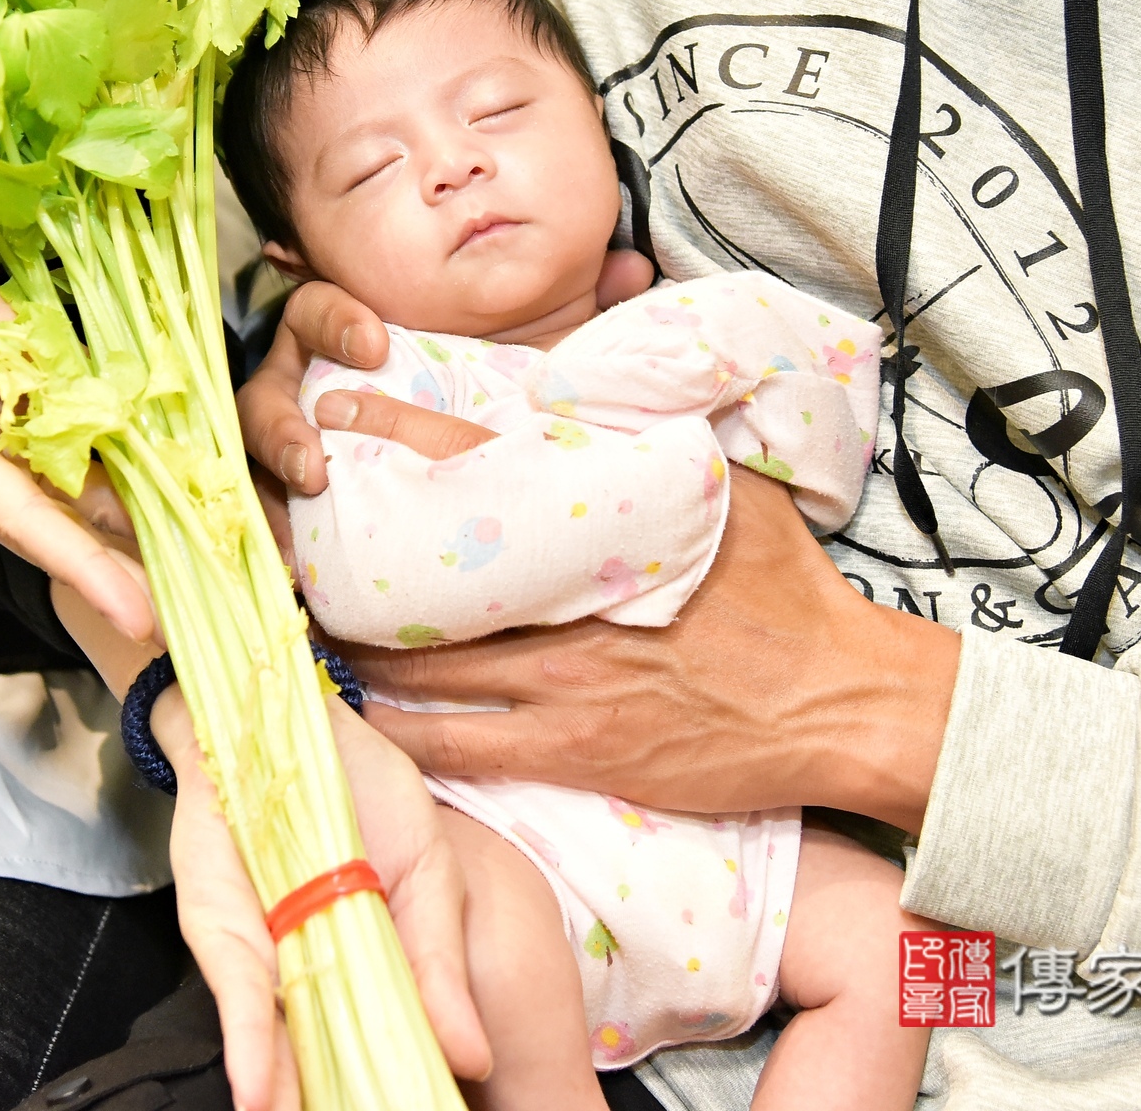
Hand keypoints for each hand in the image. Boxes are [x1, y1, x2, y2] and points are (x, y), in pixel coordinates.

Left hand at [155, 689, 490, 1110]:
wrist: (280, 710)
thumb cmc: (362, 788)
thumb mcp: (429, 871)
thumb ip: (439, 964)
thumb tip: (475, 1057)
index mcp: (371, 961)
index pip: (389, 1044)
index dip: (401, 1083)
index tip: (421, 1108)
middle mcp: (311, 970)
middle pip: (325, 1059)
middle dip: (339, 1096)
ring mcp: (263, 955)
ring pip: (277, 1044)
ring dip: (286, 1095)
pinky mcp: (217, 930)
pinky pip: (237, 994)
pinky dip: (249, 1042)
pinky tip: (260, 1093)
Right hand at [238, 250, 654, 494]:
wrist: (477, 470)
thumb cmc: (483, 394)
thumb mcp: (524, 351)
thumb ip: (570, 309)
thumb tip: (635, 272)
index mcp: (349, 336)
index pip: (318, 309)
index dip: (336, 321)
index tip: (375, 347)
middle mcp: (310, 382)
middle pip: (265, 387)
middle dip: (282, 415)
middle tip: (319, 444)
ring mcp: (293, 439)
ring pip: (255, 442)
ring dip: (274, 465)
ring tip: (307, 493)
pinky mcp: (293, 498)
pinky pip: (266, 509)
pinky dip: (276, 533)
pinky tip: (295, 564)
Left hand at [351, 471, 961, 833]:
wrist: (840, 696)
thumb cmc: (786, 589)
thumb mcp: (726, 488)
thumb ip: (651, 442)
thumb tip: (589, 390)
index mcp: (608, 520)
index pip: (476, 459)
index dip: (398, 434)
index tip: (339, 412)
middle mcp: (573, 599)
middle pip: (430, 570)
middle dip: (356, 553)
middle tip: (300, 533)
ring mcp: (568, 682)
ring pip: (427, 663)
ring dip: (363, 643)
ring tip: (314, 619)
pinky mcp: (576, 751)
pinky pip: (461, 744)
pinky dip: (403, 727)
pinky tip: (362, 711)